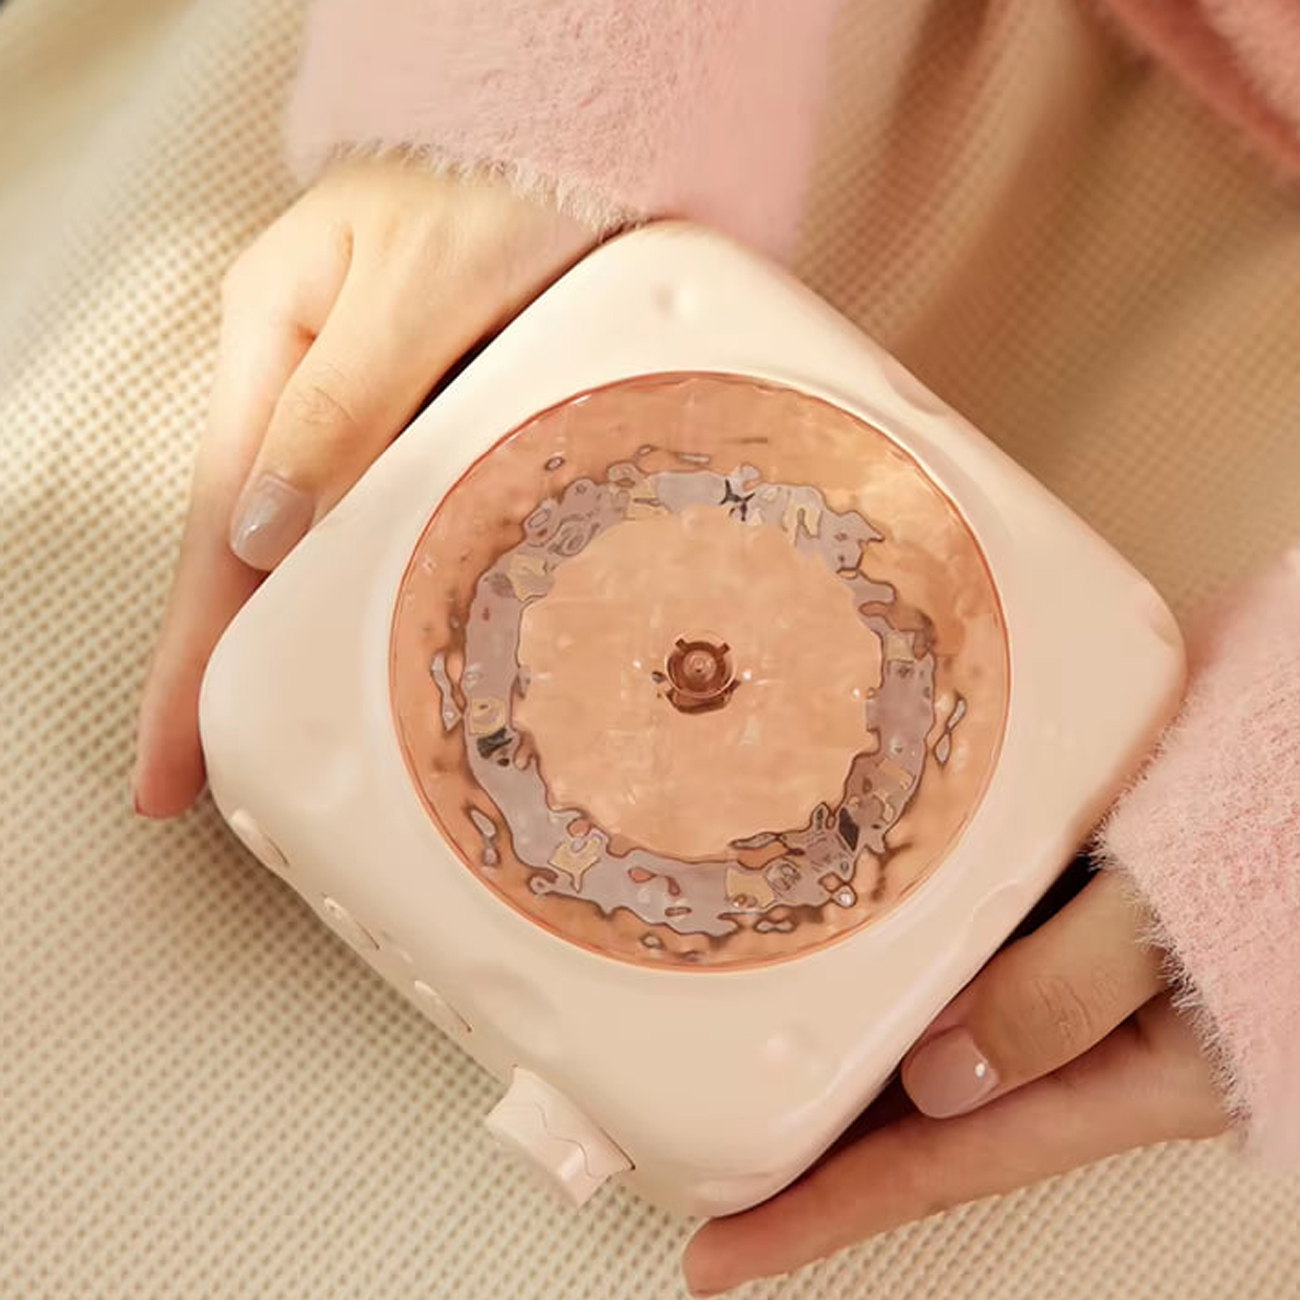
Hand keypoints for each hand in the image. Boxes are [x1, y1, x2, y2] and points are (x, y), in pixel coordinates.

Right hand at [132, 157, 594, 816]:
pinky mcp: (424, 425)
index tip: (173, 755)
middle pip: (250, 549)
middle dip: (225, 667)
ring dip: (294, 643)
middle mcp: (307, 384)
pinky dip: (368, 593)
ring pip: (315, 545)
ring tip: (276, 743)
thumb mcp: (415, 288)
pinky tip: (363, 650)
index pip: (221, 520)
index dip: (197, 647)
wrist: (570, 153)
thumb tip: (262, 534)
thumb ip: (343, 405)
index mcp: (274, 337)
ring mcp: (364, 410)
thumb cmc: (496, 191)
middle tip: (202, 784)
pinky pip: (384, 523)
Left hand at [682, 870, 1227, 1295]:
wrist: (1294, 794)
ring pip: (928, 1053)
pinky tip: (840, 969)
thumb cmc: (1266, 847)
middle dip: (813, 1158)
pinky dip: (887, 988)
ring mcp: (1063, 994)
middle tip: (706, 1171)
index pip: (941, 1167)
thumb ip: (1066, 993)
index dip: (824, 1216)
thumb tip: (936, 1077)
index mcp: (1116, 1080)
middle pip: (920, 1127)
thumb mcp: (1168, 919)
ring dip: (842, 1072)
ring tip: (744, 1078)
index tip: (722, 1258)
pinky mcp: (1053, 935)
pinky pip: (952, 980)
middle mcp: (1078, 1053)